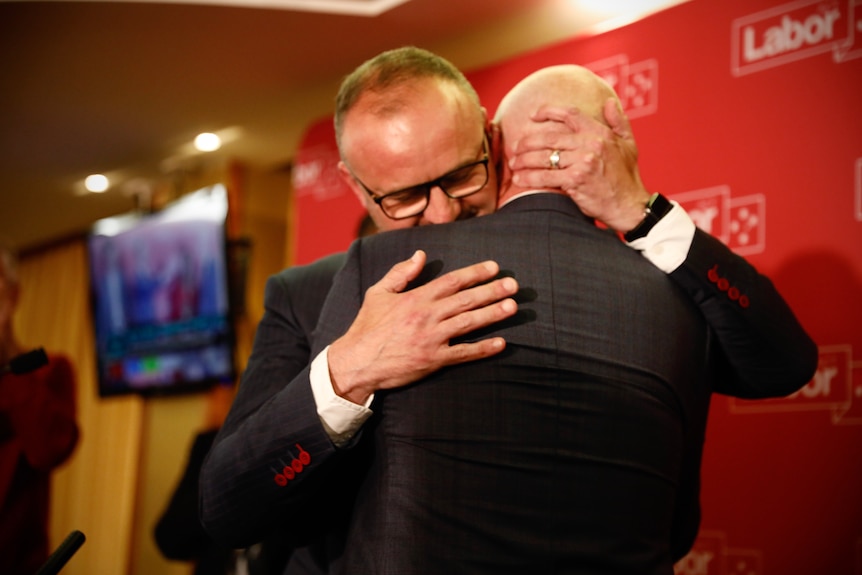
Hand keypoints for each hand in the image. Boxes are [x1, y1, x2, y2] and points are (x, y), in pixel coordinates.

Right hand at [328, 250, 518, 404]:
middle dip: (492, 291)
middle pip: (466, 300)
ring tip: (513, 307)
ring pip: (469, 323)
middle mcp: (427, 316)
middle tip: (514, 285)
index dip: (475, 273)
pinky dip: (483, 349)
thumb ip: (400, 273)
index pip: (452, 281)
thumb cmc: (367, 327)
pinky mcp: (433, 360)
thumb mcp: (378, 293)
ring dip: (493, 314)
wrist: (357, 362)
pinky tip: (501, 343)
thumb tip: (420, 255)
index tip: (495, 267)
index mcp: (416, 298)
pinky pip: (463, 353)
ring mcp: (432, 338)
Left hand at [509, 98, 650, 231]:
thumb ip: (619, 122)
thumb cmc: (627, 177)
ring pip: (544, 156)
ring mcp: (583, 161)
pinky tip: (519, 179)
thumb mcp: (629, 145)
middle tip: (516, 147)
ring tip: (514, 164)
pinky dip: (529, 177)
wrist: (629, 206)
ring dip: (524, 160)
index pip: (570, 114)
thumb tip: (609, 102)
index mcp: (601, 132)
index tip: (532, 116)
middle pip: (550, 137)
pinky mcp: (576, 180)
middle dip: (528, 142)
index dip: (548, 111)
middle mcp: (591, 143)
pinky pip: (545, 176)